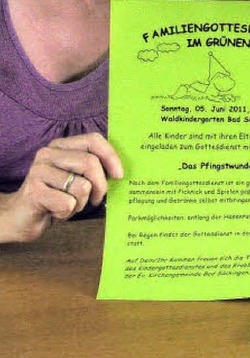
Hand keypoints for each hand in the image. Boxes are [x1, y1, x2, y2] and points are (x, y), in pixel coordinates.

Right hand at [0, 132, 123, 243]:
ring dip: (81, 203)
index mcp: (61, 145)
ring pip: (82, 186)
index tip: (119, 175)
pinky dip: (68, 212)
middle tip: (96, 199)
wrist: (21, 217)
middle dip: (100, 186)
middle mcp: (48, 153)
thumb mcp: (76, 177)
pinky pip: (68, 202)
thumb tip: (121, 171)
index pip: (93, 140)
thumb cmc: (56, 196)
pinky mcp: (33, 191)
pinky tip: (55, 211)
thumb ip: (93, 168)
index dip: (111, 157)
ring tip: (68, 204)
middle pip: (90, 163)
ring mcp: (39, 171)